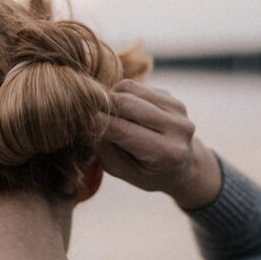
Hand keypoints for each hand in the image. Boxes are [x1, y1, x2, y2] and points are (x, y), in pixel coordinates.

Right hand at [96, 80, 221, 209]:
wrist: (183, 165)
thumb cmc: (147, 173)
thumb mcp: (122, 171)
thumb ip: (104, 148)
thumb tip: (86, 120)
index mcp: (167, 152)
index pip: (122, 130)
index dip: (96, 122)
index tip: (77, 119)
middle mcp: (178, 128)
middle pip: (127, 103)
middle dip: (101, 105)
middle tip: (85, 111)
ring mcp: (178, 109)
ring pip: (130, 88)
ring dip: (110, 97)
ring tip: (106, 113)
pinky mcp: (172, 97)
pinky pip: (138, 86)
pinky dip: (122, 94)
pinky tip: (123, 110)